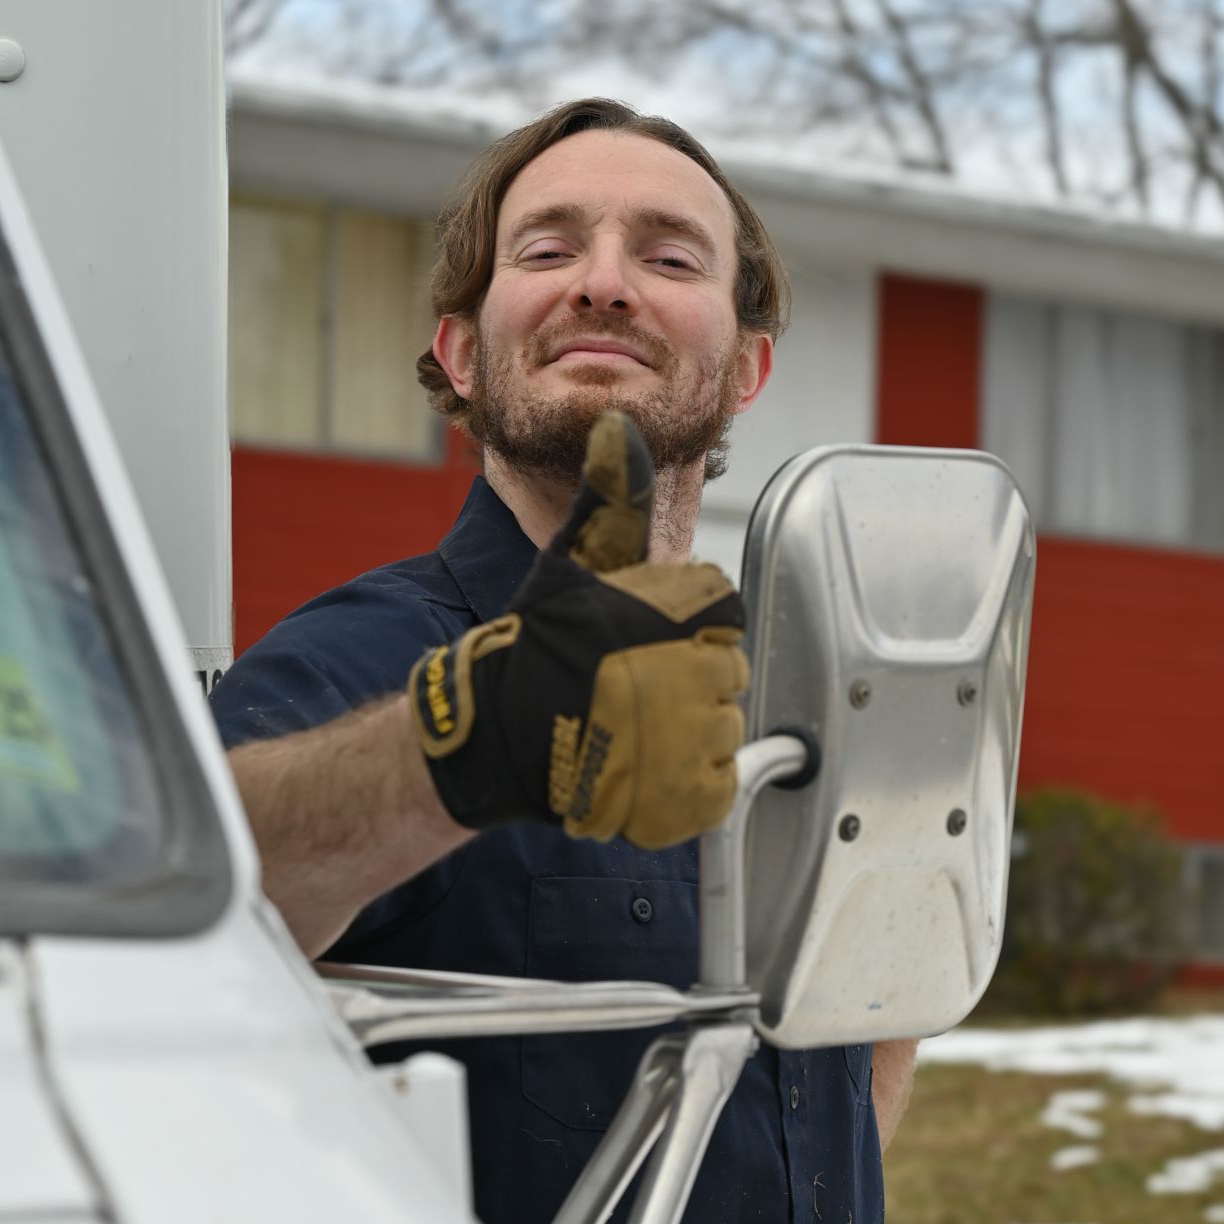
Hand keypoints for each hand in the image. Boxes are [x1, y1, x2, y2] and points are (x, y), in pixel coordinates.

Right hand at [409, 412, 748, 847]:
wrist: (497, 730)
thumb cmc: (535, 645)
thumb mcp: (574, 559)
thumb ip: (614, 497)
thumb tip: (620, 428)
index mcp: (692, 606)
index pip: (723, 618)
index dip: (684, 634)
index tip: (643, 647)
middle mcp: (702, 668)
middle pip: (725, 677)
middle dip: (684, 685)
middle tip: (629, 692)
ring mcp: (698, 736)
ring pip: (720, 734)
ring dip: (682, 738)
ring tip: (627, 730)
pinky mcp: (692, 795)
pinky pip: (714, 789)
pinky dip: (682, 789)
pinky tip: (639, 768)